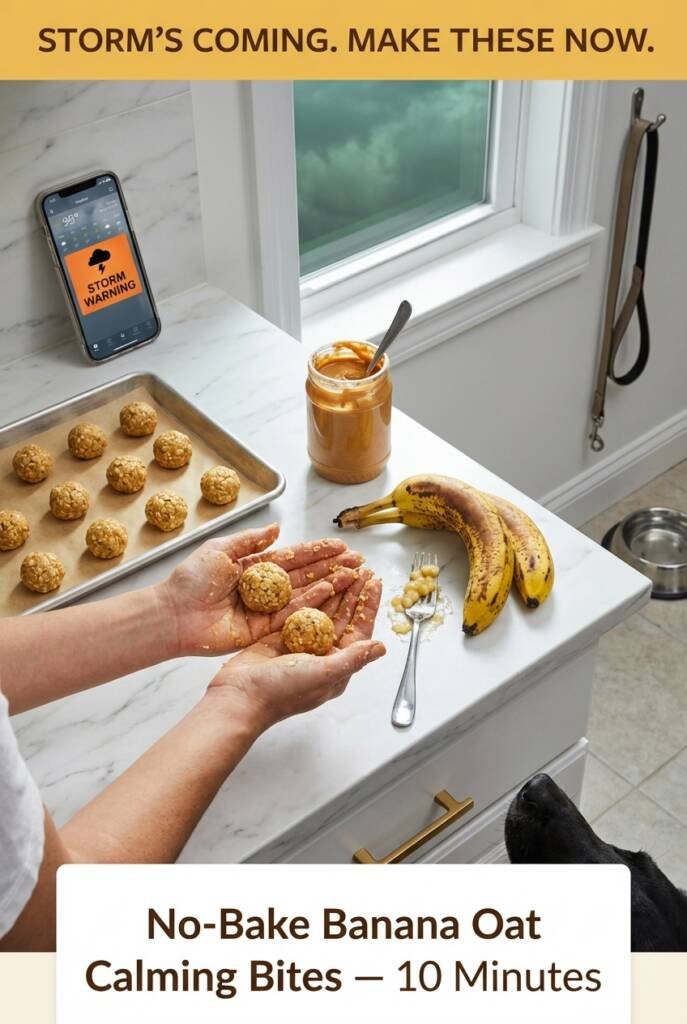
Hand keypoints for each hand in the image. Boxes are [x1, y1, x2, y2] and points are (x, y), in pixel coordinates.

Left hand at [158, 523, 362, 656]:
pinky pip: (293, 614)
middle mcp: (266, 588)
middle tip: (357, 560)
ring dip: (330, 583)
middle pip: (305, 575)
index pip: (293, 557)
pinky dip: (313, 602)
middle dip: (331, 567)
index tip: (339, 544)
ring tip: (353, 574)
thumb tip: (277, 529)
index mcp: (254, 567)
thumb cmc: (191, 580)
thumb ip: (250, 540)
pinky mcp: (264, 629)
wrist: (174, 613)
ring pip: (305, 594)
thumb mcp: (220, 550)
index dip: (317, 551)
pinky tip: (331, 590)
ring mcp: (267, 609)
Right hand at [205, 573, 384, 733]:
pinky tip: (320, 580)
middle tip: (362, 569)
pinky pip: (300, 611)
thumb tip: (382, 647)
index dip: (368, 606)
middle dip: (353, 594)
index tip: (375, 582)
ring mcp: (300, 645)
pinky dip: (311, 596)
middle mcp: (321, 656)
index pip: (359, 631)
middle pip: (343, 618)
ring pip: (323, 612)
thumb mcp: (325, 673)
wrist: (240, 696)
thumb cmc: (282, 691)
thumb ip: (354, 658)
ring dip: (335, 591)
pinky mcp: (280, 637)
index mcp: (336, 667)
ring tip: (345, 569)